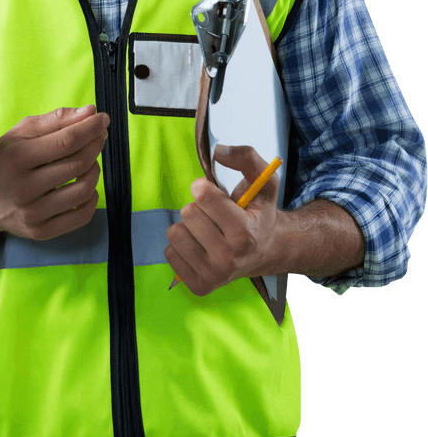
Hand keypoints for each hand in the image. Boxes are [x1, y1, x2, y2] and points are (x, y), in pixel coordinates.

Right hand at [0, 105, 109, 240]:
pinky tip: (86, 186)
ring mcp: (32, 213)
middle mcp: (23, 188)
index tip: (102, 119)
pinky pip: (81, 216)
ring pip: (83, 190)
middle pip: (78, 164)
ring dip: (95, 170)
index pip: (66, 141)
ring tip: (89, 161)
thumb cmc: (2, 161)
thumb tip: (90, 112)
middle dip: (95, 145)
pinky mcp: (40, 232)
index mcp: (16, 158)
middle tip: (98, 136)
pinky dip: (92, 198)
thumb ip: (55, 120)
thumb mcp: (19, 133)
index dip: (91, 128)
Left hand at [164, 145, 281, 295]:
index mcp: (245, 233)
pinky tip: (201, 247)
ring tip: (207, 232)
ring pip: (175, 233)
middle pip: (187, 213)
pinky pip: (169, 253)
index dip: (203, 188)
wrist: (266, 252)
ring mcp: (214, 275)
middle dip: (198, 209)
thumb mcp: (264, 180)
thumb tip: (218, 151)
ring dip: (188, 227)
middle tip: (215, 217)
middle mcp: (229, 258)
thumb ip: (246, 157)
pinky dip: (182, 246)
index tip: (209, 191)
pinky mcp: (199, 286)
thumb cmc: (260, 214)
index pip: (203, 197)